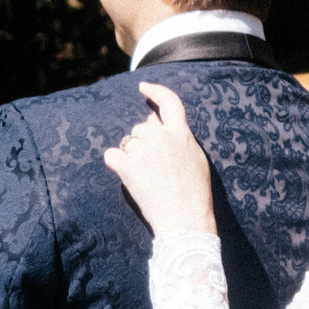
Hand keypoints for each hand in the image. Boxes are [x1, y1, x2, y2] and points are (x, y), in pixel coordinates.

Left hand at [104, 84, 217, 234]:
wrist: (185, 220)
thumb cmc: (196, 195)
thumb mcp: (197, 161)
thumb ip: (181, 141)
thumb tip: (166, 131)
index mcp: (181, 134)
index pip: (170, 102)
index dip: (156, 92)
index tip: (143, 87)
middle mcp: (161, 137)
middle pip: (143, 127)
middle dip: (144, 141)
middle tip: (153, 165)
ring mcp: (143, 151)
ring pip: (128, 141)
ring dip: (132, 154)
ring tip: (146, 177)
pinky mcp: (127, 167)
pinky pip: (112, 155)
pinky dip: (116, 163)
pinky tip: (126, 175)